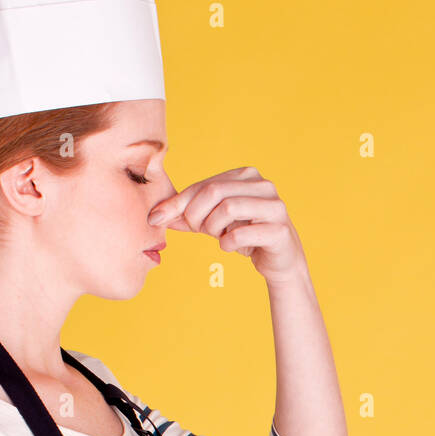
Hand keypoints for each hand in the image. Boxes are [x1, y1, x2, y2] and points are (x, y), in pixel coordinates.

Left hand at [148, 166, 307, 284]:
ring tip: (218, 237)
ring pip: (227, 208)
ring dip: (213, 228)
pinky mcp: (279, 230)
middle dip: (195, 215)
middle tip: (197, 230)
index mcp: (246, 175)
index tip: (155, 218)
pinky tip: (229, 246)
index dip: (177, 202)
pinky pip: (240, 234)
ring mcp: (274, 206)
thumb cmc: (246, 236)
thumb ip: (188, 216)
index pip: (204, 184)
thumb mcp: (213, 223)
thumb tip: (156, 216)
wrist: (279, 260)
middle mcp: (263, 185)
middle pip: (214, 192)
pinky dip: (227, 243)